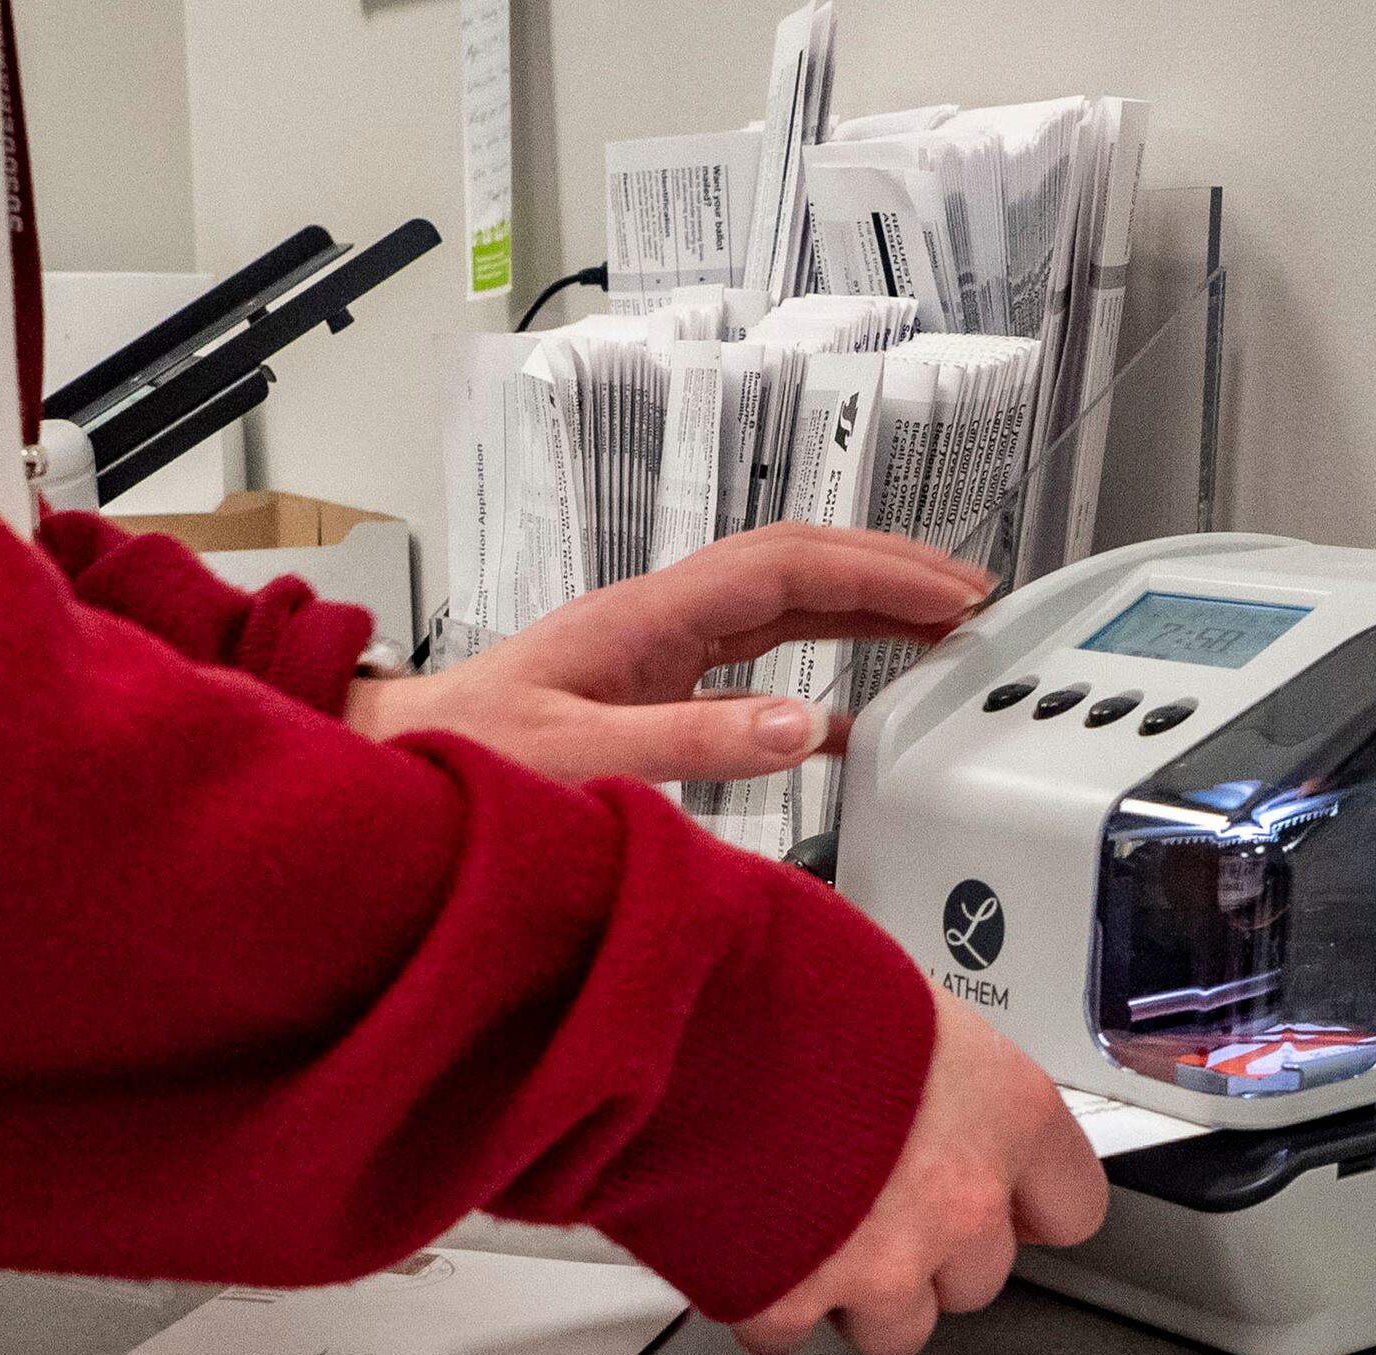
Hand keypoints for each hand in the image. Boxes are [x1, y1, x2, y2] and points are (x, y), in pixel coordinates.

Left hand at [343, 524, 991, 785]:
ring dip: (864, 613)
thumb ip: (688, 742)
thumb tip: (804, 727)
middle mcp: (662, 618)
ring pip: (784, 606)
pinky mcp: (652, 685)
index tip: (952, 595)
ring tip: (944, 634)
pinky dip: (821, 671)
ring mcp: (659, 647)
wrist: (400, 765)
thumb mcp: (577, 756)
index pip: (788, 568)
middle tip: (975, 603)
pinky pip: (757, 659)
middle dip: (891, 576)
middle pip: (798, 569)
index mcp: (651, 614)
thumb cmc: (465, 755)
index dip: (878, 573)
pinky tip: (857, 714)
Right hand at [736, 991, 1107, 1354]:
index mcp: (1004, 1114)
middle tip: (871, 1197)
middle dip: (928, 1248)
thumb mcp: (895, 998)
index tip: (1001, 1198)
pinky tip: (742, 1239)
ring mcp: (880, 1265)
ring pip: (898, 1326)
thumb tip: (920, 1080)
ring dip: (857, 1289)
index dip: (1025, 1203)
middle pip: (979, 1275)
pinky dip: (764, 1299)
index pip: (1072, 1205)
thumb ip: (932, 1069)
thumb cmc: (774, 986)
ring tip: (804, 1223)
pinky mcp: (790, 1302)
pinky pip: (789, 1332)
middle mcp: (959, 1201)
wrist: (672, 1022)